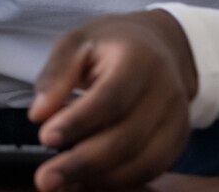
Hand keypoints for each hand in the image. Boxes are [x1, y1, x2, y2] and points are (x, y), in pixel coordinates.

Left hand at [26, 10, 196, 190]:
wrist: (161, 45)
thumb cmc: (112, 43)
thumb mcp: (78, 42)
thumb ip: (57, 75)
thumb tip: (39, 114)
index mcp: (139, 59)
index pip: (110, 98)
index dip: (79, 122)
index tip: (46, 137)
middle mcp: (165, 92)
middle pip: (127, 138)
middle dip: (83, 163)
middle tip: (46, 179)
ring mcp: (177, 119)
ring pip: (143, 162)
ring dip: (100, 179)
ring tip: (63, 184)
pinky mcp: (179, 141)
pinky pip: (152, 170)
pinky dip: (119, 182)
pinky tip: (88, 183)